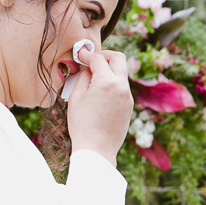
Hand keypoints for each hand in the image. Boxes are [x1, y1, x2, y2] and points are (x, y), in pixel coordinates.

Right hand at [66, 49, 133, 166]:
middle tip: (92, 59)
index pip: (98, 59)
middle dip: (105, 55)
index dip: (87, 55)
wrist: (97, 150)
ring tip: (94, 76)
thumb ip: (83, 77)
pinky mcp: (129, 105)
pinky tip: (100, 90)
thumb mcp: (76, 97)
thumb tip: (88, 68)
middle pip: (118, 58)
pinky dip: (113, 82)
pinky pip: (122, 86)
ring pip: (122, 72)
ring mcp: (128, 96)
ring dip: (110, 69)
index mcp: (107, 82)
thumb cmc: (82, 125)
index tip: (80, 55)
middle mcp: (122, 86)